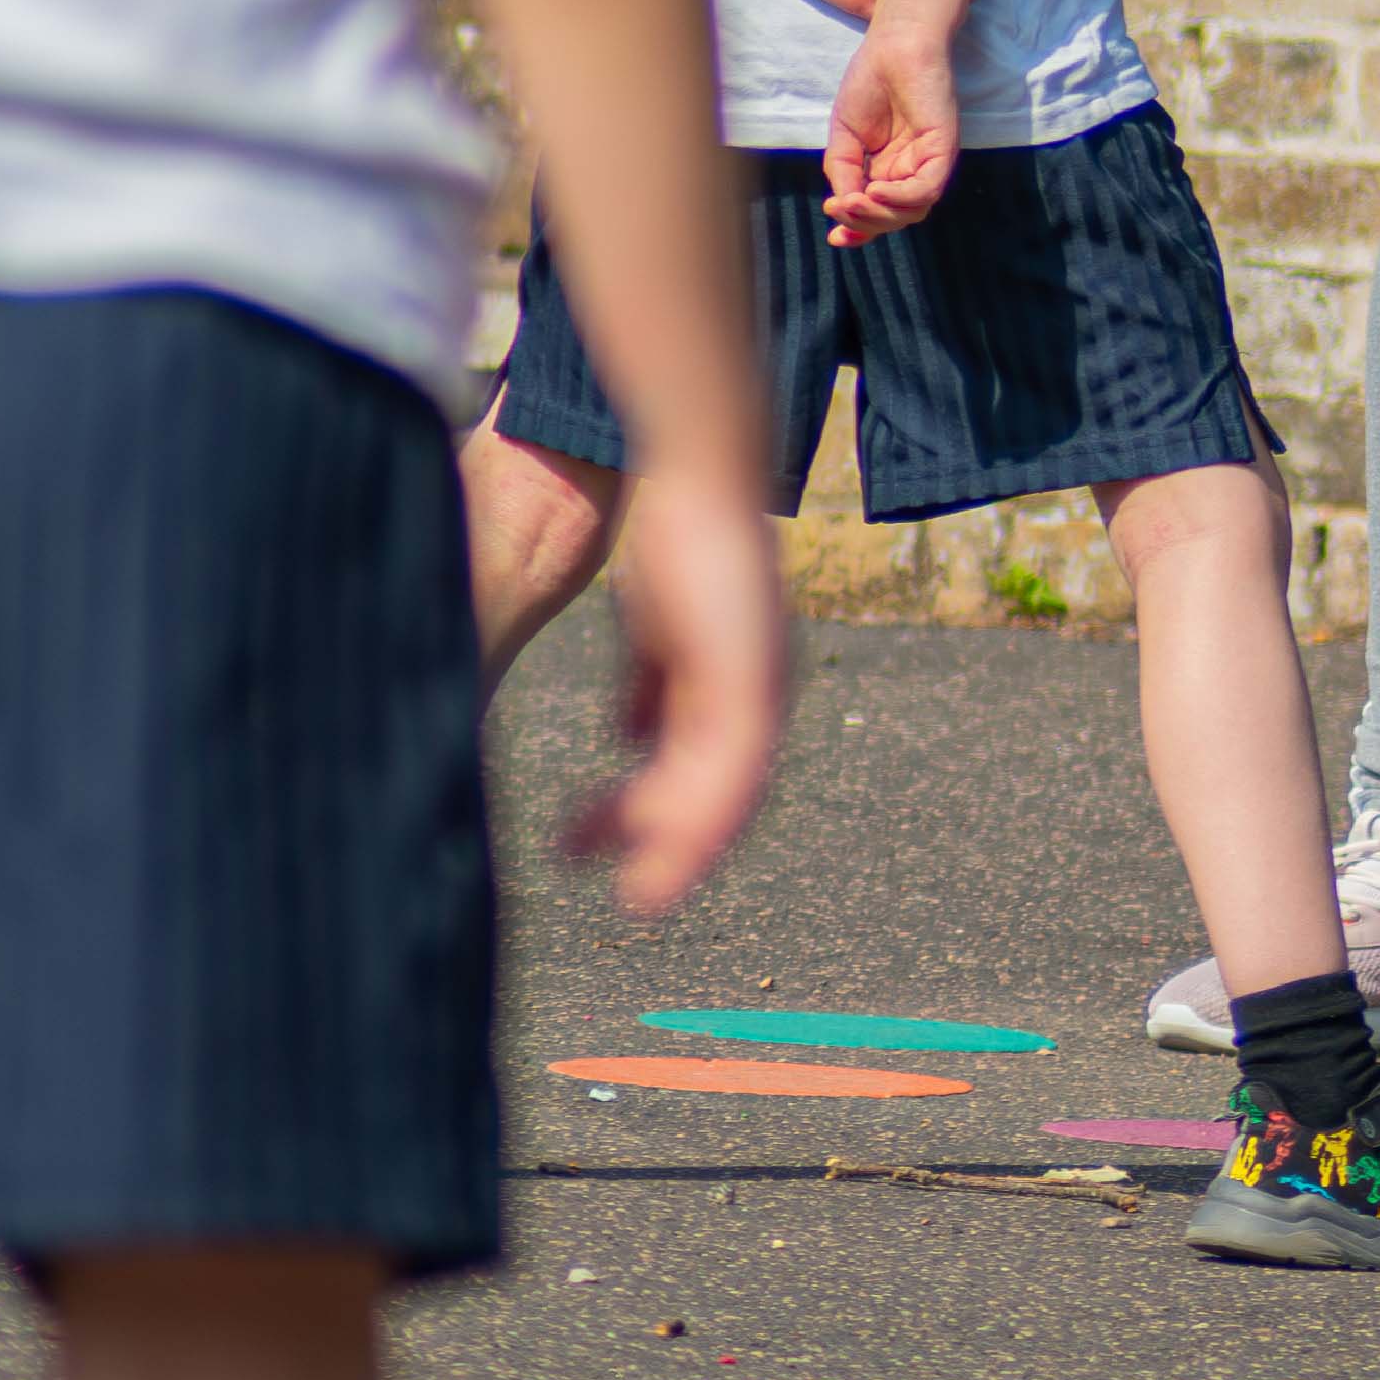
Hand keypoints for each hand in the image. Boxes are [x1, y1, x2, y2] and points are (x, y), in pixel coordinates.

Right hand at [567, 465, 785, 913]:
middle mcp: (758, 696)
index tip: (618, 858)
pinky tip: (654, 842)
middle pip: (718, 795)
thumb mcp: (653, 629)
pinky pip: (730, 765)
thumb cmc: (678, 544)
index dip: (669, 822)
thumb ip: (647, 684)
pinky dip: (695, 814)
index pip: (707, 774)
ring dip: (680, 848)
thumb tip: (626, 737)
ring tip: (636, 898)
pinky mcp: (752, 680)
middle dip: (669, 847)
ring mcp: (761, 689)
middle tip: (628, 899)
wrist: (698, 481)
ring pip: (727, 795)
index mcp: (734, 688)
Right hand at [820, 13, 957, 241]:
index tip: (831, 239)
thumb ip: (844, 172)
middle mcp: (912, 169)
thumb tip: (843, 206)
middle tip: (838, 209)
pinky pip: (927, 188)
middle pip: (894, 217)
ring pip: (912, 210)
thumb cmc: (870, 82)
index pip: (879, 213)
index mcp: (889, 169)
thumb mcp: (845, 136)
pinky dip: (900, 196)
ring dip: (879, 214)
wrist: (892, 44)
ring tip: (852, 201)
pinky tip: (874, 190)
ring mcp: (929, 160)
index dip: (857, 230)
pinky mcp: (943, 148)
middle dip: (863, 222)